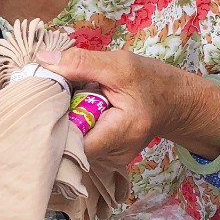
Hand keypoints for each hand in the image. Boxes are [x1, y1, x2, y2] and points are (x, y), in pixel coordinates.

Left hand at [35, 48, 219, 175]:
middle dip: (56, 117)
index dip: (52, 121)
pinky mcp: (104, 156)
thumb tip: (43, 59)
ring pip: (71, 143)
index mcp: (119, 134)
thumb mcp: (120, 65)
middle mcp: (112, 156)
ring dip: (66, 119)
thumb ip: (80, 63)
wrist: (176, 102)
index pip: (70, 143)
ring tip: (72, 98)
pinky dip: (75, 123)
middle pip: (67, 144)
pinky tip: (81, 108)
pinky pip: (80, 141)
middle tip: (55, 91)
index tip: (44, 98)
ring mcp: (108, 159)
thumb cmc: (153, 82)